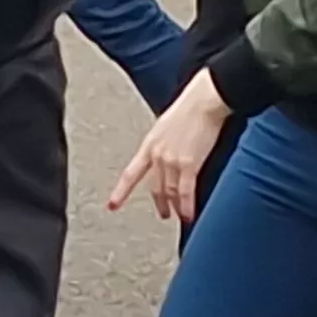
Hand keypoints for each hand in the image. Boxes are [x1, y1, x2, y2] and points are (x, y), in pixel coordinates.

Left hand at [111, 72, 233, 224]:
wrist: (204, 101)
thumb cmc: (191, 106)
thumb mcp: (167, 124)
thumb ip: (165, 141)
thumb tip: (170, 149)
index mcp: (150, 144)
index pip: (131, 174)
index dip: (120, 192)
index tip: (112, 205)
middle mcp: (157, 155)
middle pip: (155, 188)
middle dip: (160, 203)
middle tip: (164, 214)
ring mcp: (172, 161)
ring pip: (170, 193)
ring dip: (176, 207)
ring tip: (181, 216)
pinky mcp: (189, 165)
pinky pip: (186, 193)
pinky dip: (187, 206)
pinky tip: (189, 214)